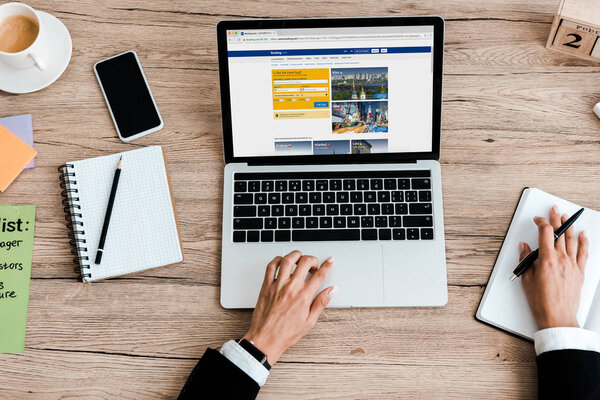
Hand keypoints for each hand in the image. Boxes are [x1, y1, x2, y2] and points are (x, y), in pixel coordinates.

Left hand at [243, 250, 336, 364]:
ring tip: (300, 258)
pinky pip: (271, 266)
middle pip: (305, 262)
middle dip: (313, 259)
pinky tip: (282, 262)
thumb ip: (321, 303)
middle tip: (314, 264)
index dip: (327, 265)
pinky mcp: (266, 286)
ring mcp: (277, 285)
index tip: (330, 261)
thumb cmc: (285, 333)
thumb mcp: (309, 321)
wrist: (265, 339)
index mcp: (304, 297)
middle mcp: (291, 288)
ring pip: (288, 260)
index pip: (319, 275)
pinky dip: (277, 260)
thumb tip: (331, 291)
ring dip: (296, 255)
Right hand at [520, 205, 588, 329]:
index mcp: (547, 260)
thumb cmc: (541, 302)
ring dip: (569, 226)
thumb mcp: (526, 279)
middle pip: (560, 233)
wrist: (557, 317)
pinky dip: (584, 242)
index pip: (545, 233)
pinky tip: (583, 235)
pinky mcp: (579, 273)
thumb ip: (525, 260)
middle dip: (556, 219)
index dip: (541, 222)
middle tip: (554, 210)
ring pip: (572, 240)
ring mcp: (573, 265)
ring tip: (567, 218)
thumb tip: (524, 248)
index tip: (537, 219)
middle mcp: (562, 260)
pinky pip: (584, 253)